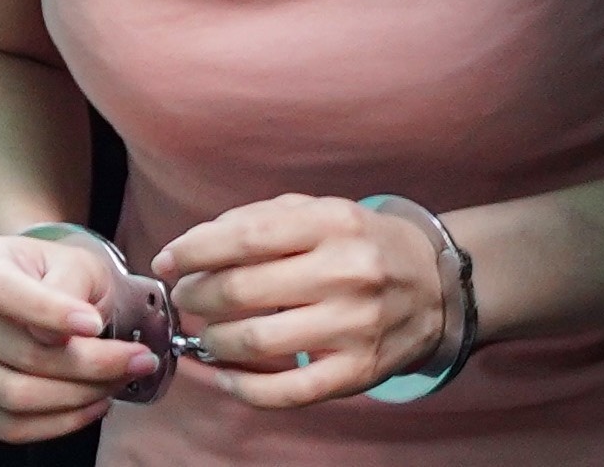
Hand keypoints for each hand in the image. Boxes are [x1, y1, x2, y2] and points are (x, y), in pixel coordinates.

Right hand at [0, 234, 161, 440]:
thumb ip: (67, 285)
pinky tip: (93, 403)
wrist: (36, 291)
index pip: (2, 292)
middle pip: (21, 353)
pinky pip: (10, 428)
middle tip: (139, 360)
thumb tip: (58, 337)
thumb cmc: (56, 274)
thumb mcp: (72, 261)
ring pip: (17, 396)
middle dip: (91, 364)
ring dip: (80, 396)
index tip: (96, 325)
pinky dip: (60, 423)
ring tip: (119, 381)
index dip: (50, 312)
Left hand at [153, 195, 443, 407]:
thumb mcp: (316, 211)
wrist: (436, 284)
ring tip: (207, 333)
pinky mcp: (360, 371)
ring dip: (215, 340)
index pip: (244, 237)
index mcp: (330, 223)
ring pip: (258, 341)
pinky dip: (245, 388)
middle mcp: (345, 272)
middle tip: (186, 296)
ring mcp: (355, 326)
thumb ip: (255, 221)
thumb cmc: (358, 243)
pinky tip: (226, 375)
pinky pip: (289, 391)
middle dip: (198, 296)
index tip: (167, 261)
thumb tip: (189, 249)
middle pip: (243, 290)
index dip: (194, 251)